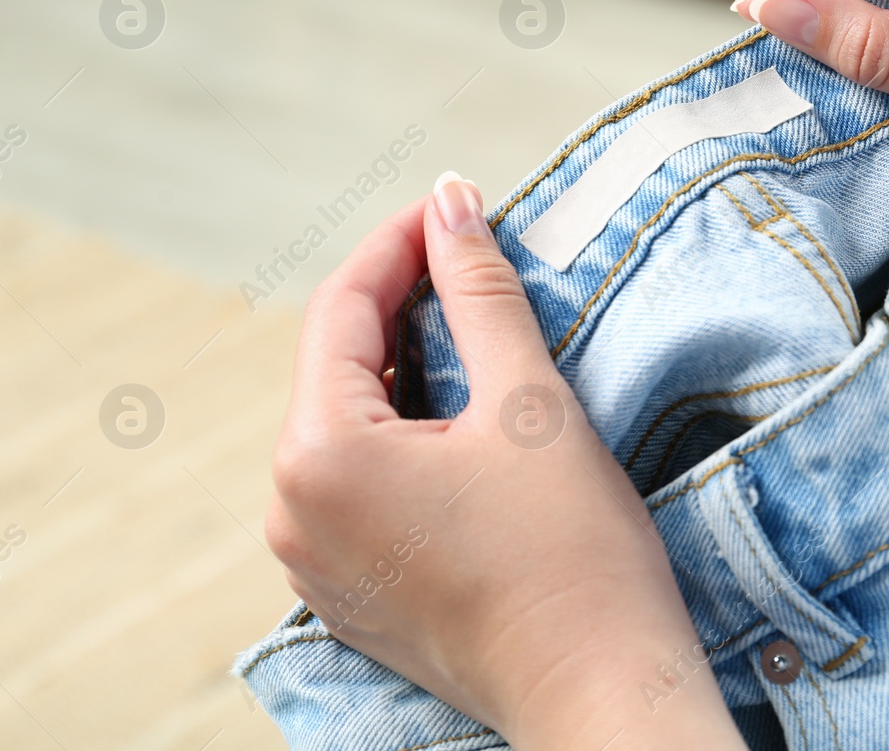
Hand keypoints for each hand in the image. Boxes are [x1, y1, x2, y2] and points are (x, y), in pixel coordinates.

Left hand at [264, 179, 746, 749]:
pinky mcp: (348, 590)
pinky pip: (356, 482)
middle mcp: (291, 511)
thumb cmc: (571, 551)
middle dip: (400, 304)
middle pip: (335, 367)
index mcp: (320, 457)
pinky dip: (401, 435)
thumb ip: (478, 291)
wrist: (597, 688)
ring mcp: (313, 561)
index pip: (342, 310)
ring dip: (403, 369)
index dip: (399, 247)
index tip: (453, 206)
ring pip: (345, 424)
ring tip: (474, 332)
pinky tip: (460, 418)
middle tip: (470, 261)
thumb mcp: (527, 401)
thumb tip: (449, 200)